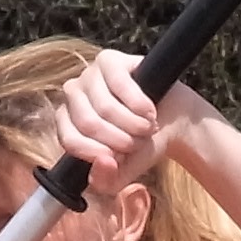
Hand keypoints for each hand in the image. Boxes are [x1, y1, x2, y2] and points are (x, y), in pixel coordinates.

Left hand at [52, 48, 209, 194]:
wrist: (172, 122)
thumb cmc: (142, 146)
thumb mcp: (123, 172)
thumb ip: (107, 180)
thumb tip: (103, 163)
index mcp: (68, 123)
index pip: (69, 139)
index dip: (96, 152)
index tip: (118, 159)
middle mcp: (73, 96)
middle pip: (88, 123)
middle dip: (121, 139)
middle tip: (138, 141)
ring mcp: (89, 75)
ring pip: (105, 106)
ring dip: (134, 124)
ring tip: (147, 127)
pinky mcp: (109, 60)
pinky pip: (120, 85)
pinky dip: (140, 105)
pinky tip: (149, 110)